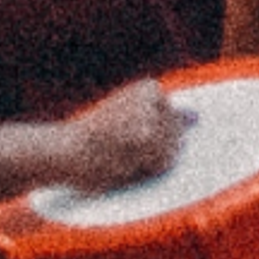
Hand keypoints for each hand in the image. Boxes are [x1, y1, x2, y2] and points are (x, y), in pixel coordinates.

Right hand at [60, 80, 190, 192]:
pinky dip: (145, 169)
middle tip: (120, 149)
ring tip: (121, 156)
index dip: (155, 140)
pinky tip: (122, 163)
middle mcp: (152, 96)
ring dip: (149, 163)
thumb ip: (165, 118)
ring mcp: (151, 114)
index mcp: (149, 89)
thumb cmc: (95, 139)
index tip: (126, 137)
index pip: (177, 125)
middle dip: (154, 151)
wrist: (61, 151)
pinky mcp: (146, 135)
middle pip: (178, 138)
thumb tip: (197, 117)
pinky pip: (163, 162)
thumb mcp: (130, 121)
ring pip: (173, 152)